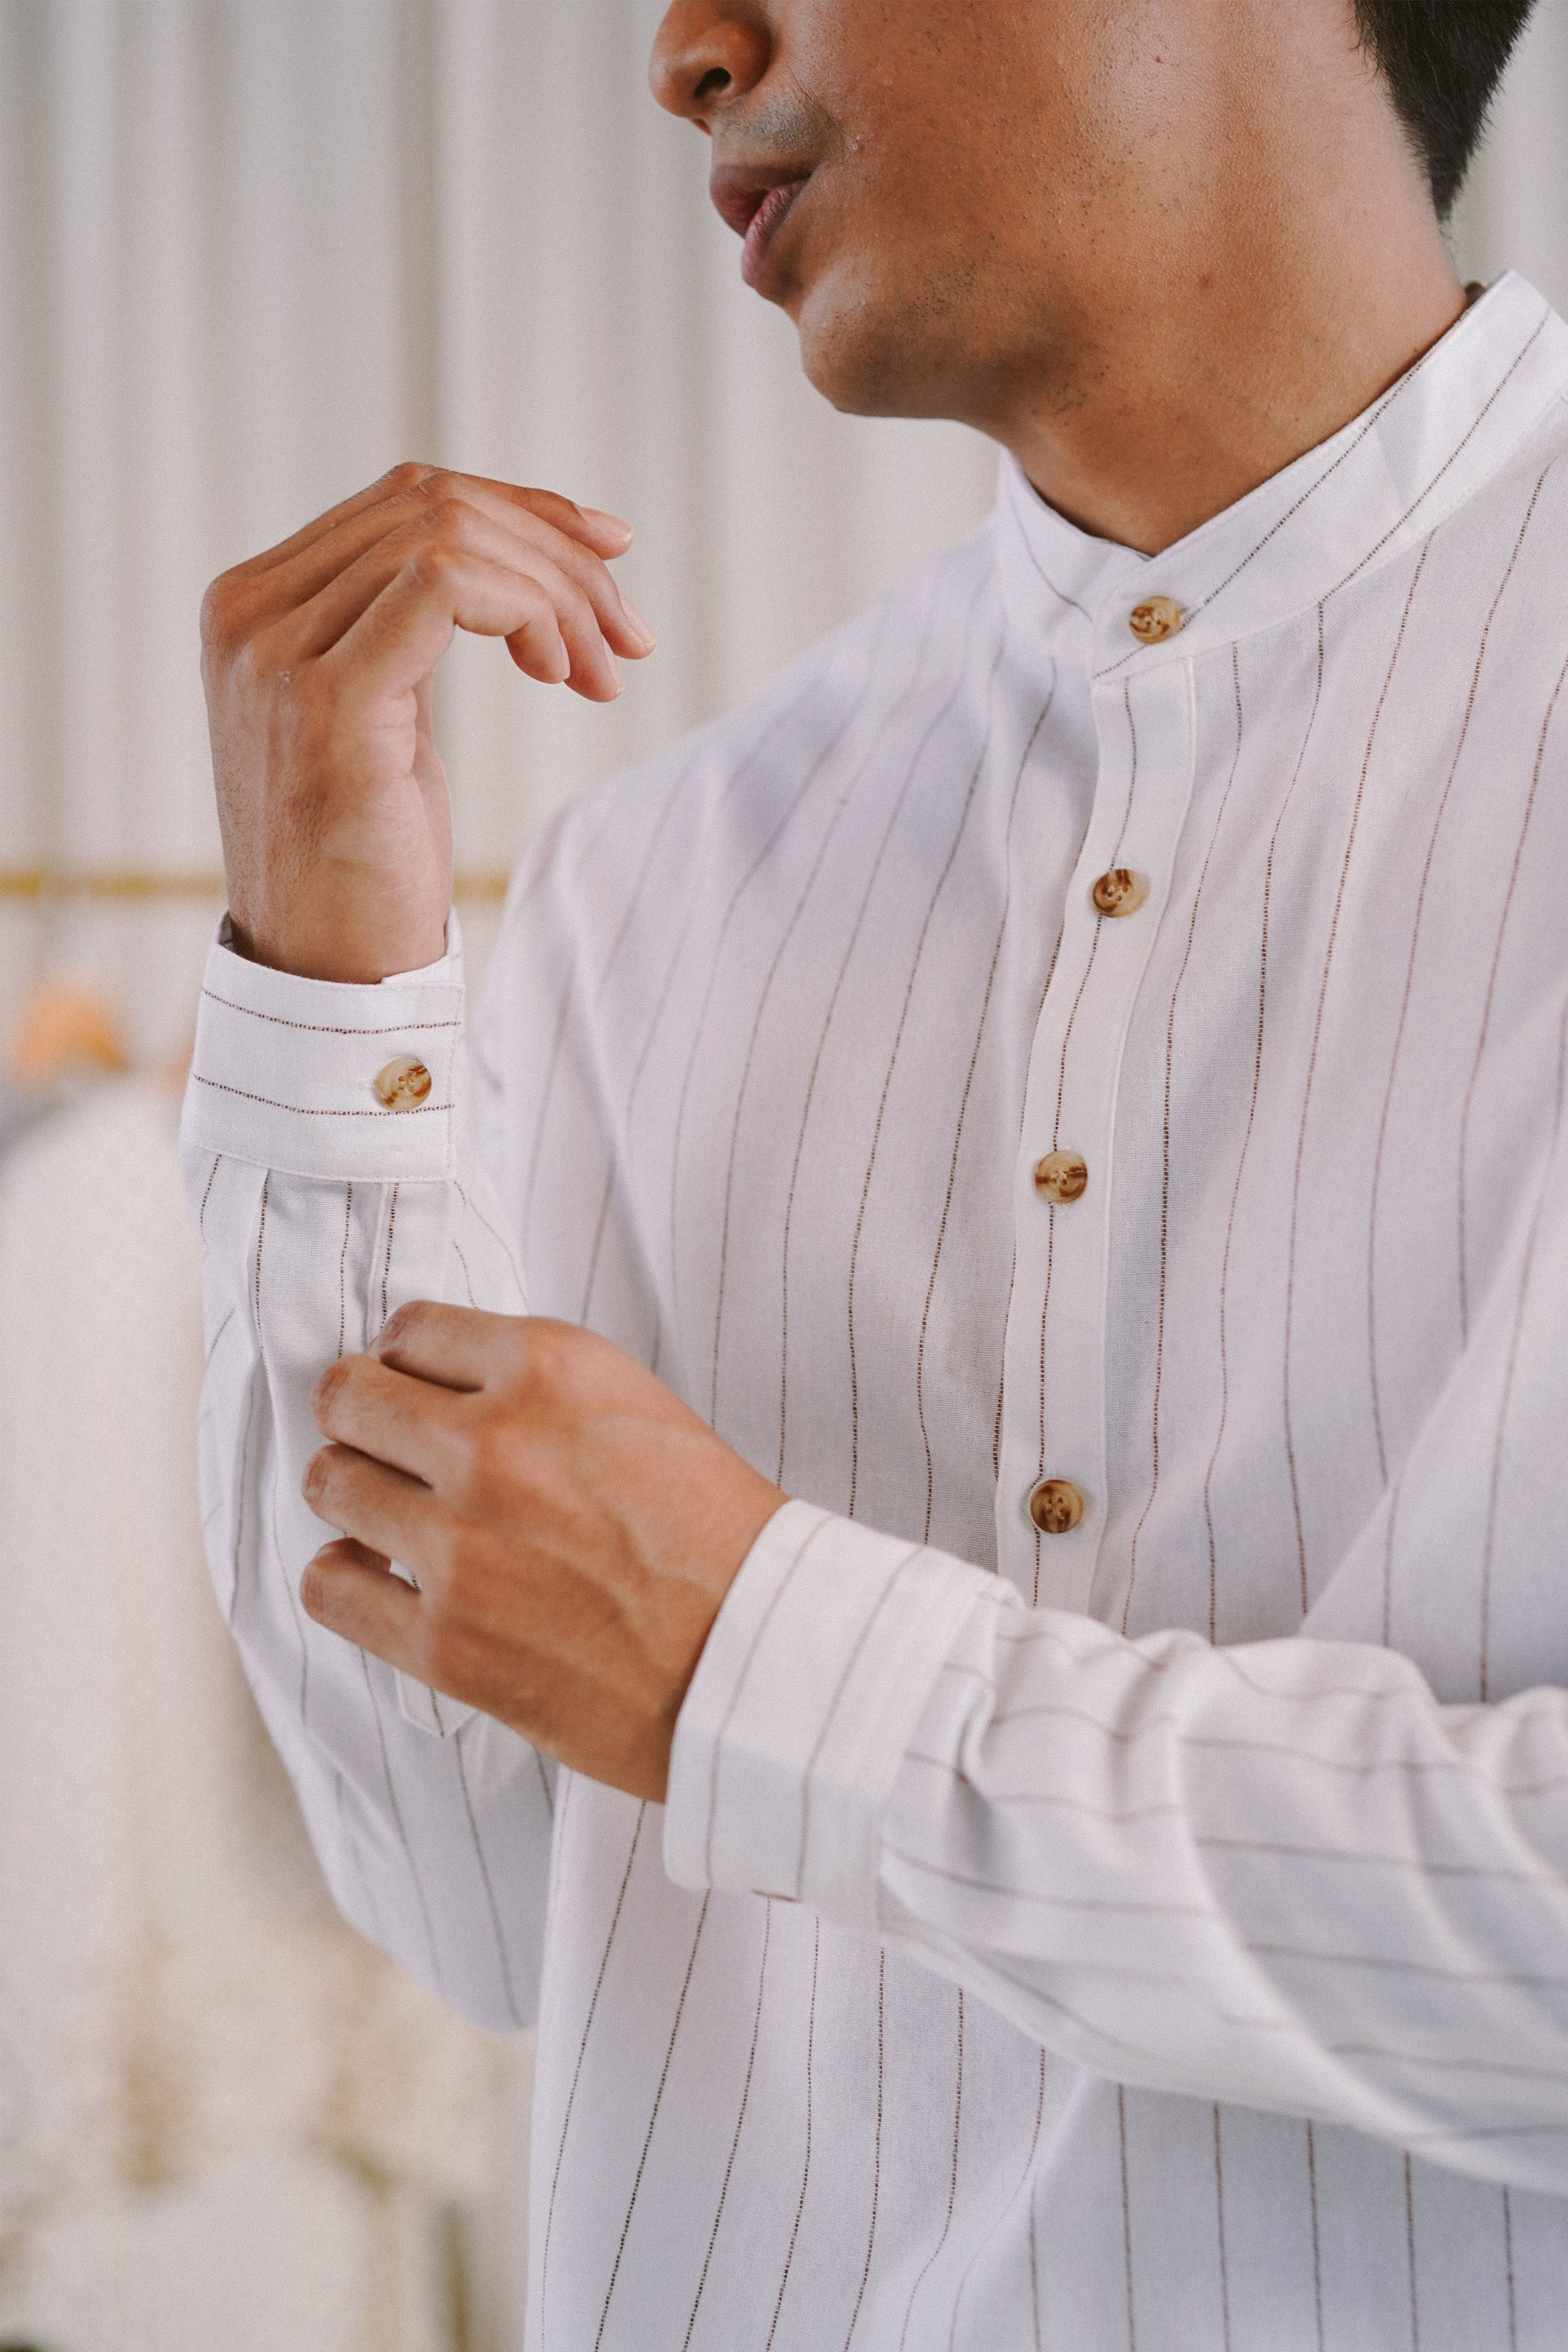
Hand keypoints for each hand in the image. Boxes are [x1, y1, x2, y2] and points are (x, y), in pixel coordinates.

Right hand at [200, 465, 656, 982]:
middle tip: (626, 634)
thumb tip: (516, 550)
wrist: (325, 972)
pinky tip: (558, 673)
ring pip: (447, 537)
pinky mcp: (326, 701)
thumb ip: (404, 625)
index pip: (404, 502)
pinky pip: (445, 585)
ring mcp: (277, 654)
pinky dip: (527, 611)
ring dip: (557, 592)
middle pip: (432, 505)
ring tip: (600, 668)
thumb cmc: (365, 858)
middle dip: (557, 555)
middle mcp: (249, 615)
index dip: (525, 513)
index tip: (610, 559)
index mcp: (255, 605)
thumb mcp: (384, 714)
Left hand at [299, 1305, 784, 1801]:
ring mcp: (459, 1544)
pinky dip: (344, 1580)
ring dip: (354, 1496)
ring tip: (389, 1517)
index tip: (415, 1390)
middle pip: (349, 1397)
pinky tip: (378, 1580)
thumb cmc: (719, 1541)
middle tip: (382, 1446)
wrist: (760, 1660)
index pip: (411, 1329)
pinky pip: (328, 1587)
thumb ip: (534, 1389)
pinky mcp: (444, 1639)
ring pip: (331, 1484)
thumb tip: (439, 1392)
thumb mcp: (636, 1409)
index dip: (407, 1362)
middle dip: (360, 1417)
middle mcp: (493, 1443)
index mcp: (551, 1368)